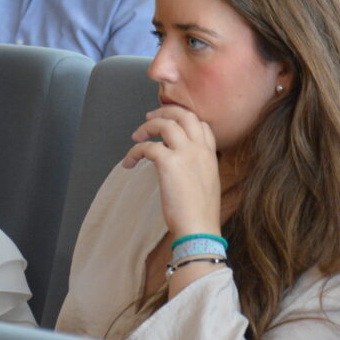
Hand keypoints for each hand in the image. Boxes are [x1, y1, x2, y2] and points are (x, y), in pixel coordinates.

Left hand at [125, 106, 221, 237]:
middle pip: (184, 115)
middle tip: (150, 117)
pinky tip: (129, 162)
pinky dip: (134, 152)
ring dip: (147, 126)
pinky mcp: (168, 163)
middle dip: (165, 111)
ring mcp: (185, 153)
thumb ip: (196, 166)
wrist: (199, 228)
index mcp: (210, 154)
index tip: (170, 122)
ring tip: (136, 136)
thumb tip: (176, 161)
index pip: (201, 124)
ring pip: (165, 124)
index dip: (184, 118)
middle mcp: (200, 149)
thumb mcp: (207, 183)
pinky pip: (147, 147)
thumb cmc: (200, 213)